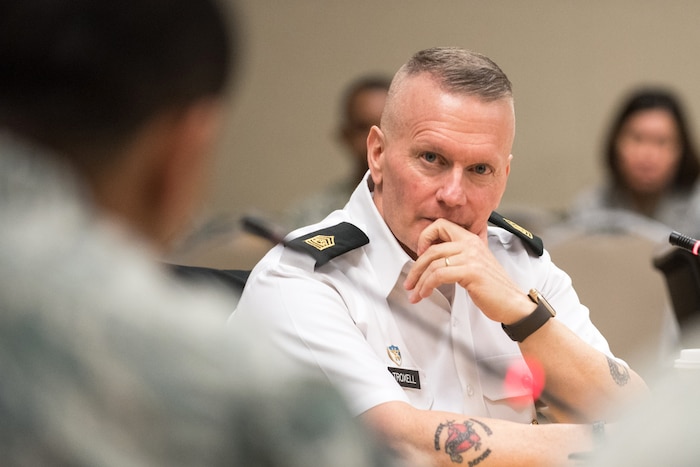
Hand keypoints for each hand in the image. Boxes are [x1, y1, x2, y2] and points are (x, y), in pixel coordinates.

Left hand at [403, 218, 533, 323]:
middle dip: (415, 268)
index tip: (419, 254)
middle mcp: (471, 244)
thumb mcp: (474, 265)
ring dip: (419, 281)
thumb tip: (432, 260)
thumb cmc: (493, 288)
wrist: (513, 304)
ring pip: (432, 263)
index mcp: (471, 239)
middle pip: (431, 249)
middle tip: (409, 282)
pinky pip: (438, 275)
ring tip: (415, 294)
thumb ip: (457, 257)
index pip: (440, 225)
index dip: (425, 237)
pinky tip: (425, 294)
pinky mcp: (471, 272)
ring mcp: (471, 257)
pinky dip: (427, 286)